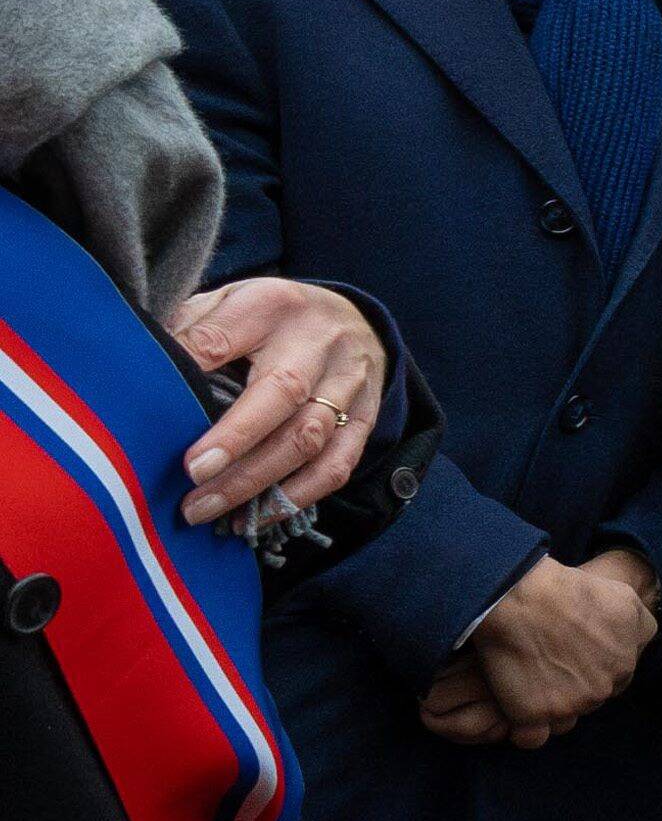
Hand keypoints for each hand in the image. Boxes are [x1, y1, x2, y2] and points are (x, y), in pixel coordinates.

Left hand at [168, 278, 386, 528]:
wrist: (349, 319)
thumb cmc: (266, 319)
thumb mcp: (223, 304)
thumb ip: (187, 332)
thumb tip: (137, 375)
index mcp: (270, 306)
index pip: (222, 340)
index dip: (193, 379)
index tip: (159, 419)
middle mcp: (319, 342)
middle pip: (283, 395)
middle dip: (236, 445)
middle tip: (191, 486)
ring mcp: (349, 383)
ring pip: (310, 437)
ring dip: (259, 481)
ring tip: (209, 511)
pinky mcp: (365, 418)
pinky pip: (339, 463)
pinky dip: (299, 496)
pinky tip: (258, 516)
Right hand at [439, 553, 655, 744]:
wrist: (518, 599)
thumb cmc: (566, 591)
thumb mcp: (623, 598)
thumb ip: (639, 628)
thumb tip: (637, 645)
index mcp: (626, 664)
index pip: (616, 681)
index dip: (593, 670)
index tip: (573, 658)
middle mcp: (604, 689)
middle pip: (590, 701)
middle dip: (574, 690)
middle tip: (548, 666)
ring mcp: (571, 705)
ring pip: (564, 721)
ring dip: (551, 710)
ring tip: (530, 683)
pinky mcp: (536, 715)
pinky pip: (533, 738)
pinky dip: (525, 728)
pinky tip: (517, 709)